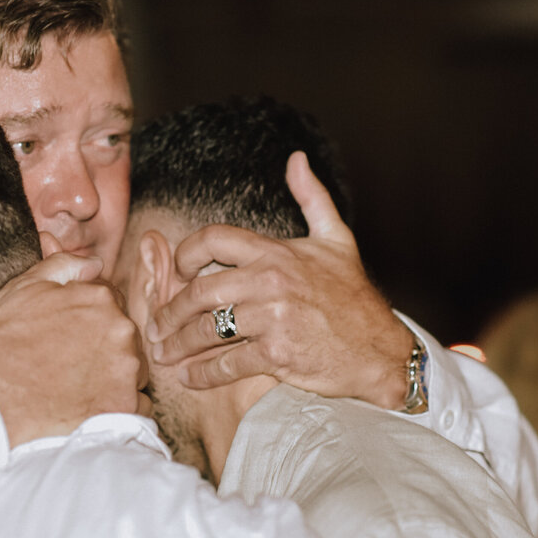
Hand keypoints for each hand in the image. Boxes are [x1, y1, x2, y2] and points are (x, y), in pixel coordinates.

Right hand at [0, 245, 148, 447]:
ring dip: (114, 376)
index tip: (70, 337)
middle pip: (125, 337)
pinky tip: (91, 408)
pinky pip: (138, 405)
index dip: (89, 319)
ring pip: (133, 370)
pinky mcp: (124, 405)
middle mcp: (121, 330)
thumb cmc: (1, 342)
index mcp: (101, 299)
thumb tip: (95, 263)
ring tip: (77, 387)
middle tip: (70, 363)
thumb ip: (64, 266)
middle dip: (104, 347)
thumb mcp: (24, 288)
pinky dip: (120, 406)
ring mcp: (126, 369)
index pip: (111, 303)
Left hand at [148, 151, 413, 408]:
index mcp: (276, 251)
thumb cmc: (354, 297)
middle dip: (170, 311)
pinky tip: (190, 378)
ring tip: (164, 354)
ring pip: (206, 329)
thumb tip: (297, 159)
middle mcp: (270, 280)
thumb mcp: (336, 239)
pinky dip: (202, 374)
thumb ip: (312, 197)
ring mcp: (272, 317)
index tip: (175, 271)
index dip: (185, 254)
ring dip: (178, 345)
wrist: (381, 349)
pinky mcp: (277, 353)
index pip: (213, 239)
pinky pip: (226, 363)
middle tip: (156, 325)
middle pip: (199, 291)